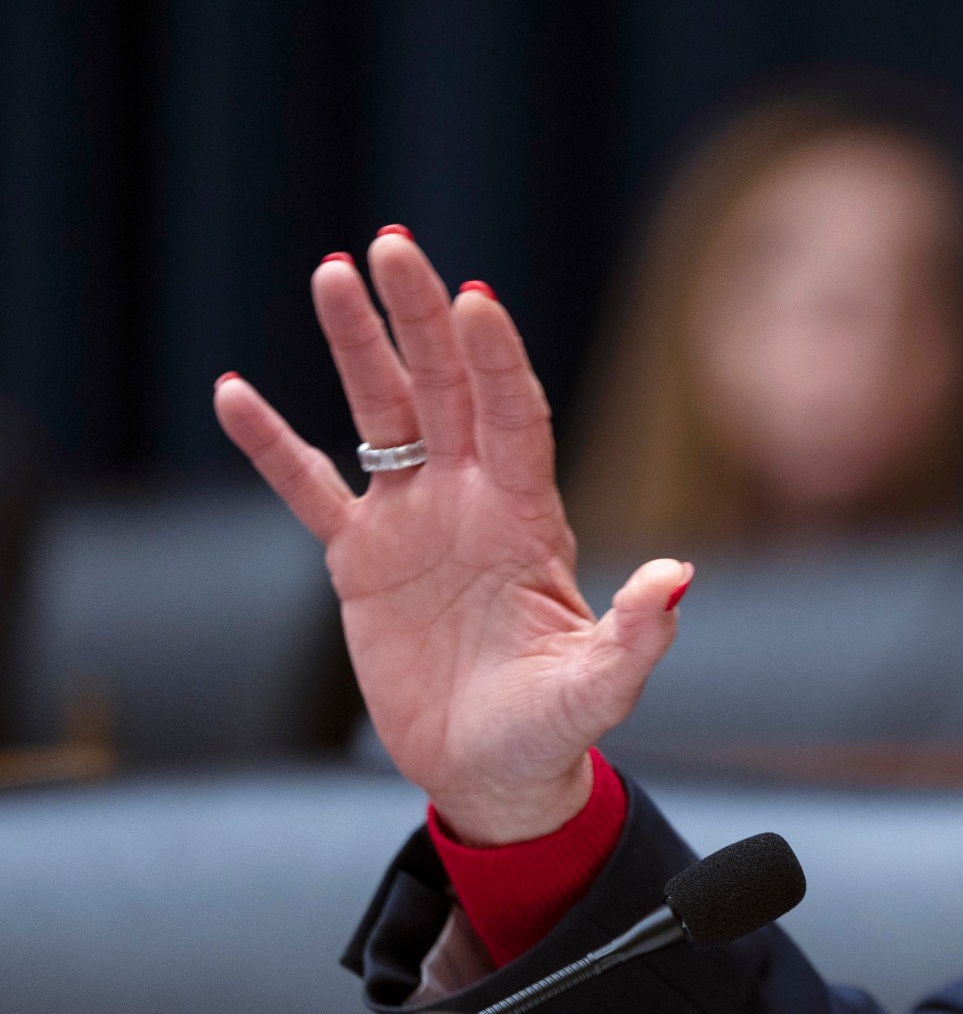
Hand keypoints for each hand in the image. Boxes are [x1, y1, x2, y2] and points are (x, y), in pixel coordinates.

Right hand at [213, 233, 690, 843]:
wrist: (494, 770)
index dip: (496, 359)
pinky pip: (309, 487)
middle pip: (445, 387)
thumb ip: (637, 633)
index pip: (513, 417)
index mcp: (531, 517)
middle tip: (393, 243)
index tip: (475, 299)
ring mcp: (413, 522)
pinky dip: (271, 444)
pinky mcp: (358, 560)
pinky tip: (233, 392)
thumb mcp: (601, 686)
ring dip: (357, 345)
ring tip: (332, 270)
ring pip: (381, 413)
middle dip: (421, 316)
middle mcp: (472, 500)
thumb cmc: (555, 726)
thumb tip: (677, 577)